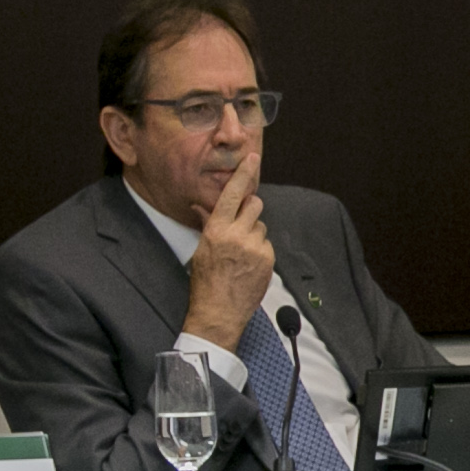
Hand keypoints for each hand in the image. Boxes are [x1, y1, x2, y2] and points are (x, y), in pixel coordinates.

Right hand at [179, 155, 274, 351]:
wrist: (219, 312)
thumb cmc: (205, 282)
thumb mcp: (201, 250)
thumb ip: (207, 224)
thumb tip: (202, 207)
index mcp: (217, 230)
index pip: (232, 194)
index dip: (243, 174)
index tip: (252, 158)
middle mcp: (238, 235)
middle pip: (254, 205)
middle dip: (250, 209)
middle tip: (241, 222)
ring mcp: (256, 248)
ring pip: (261, 227)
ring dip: (253, 234)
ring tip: (240, 253)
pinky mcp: (268, 260)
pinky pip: (266, 244)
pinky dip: (260, 250)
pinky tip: (249, 265)